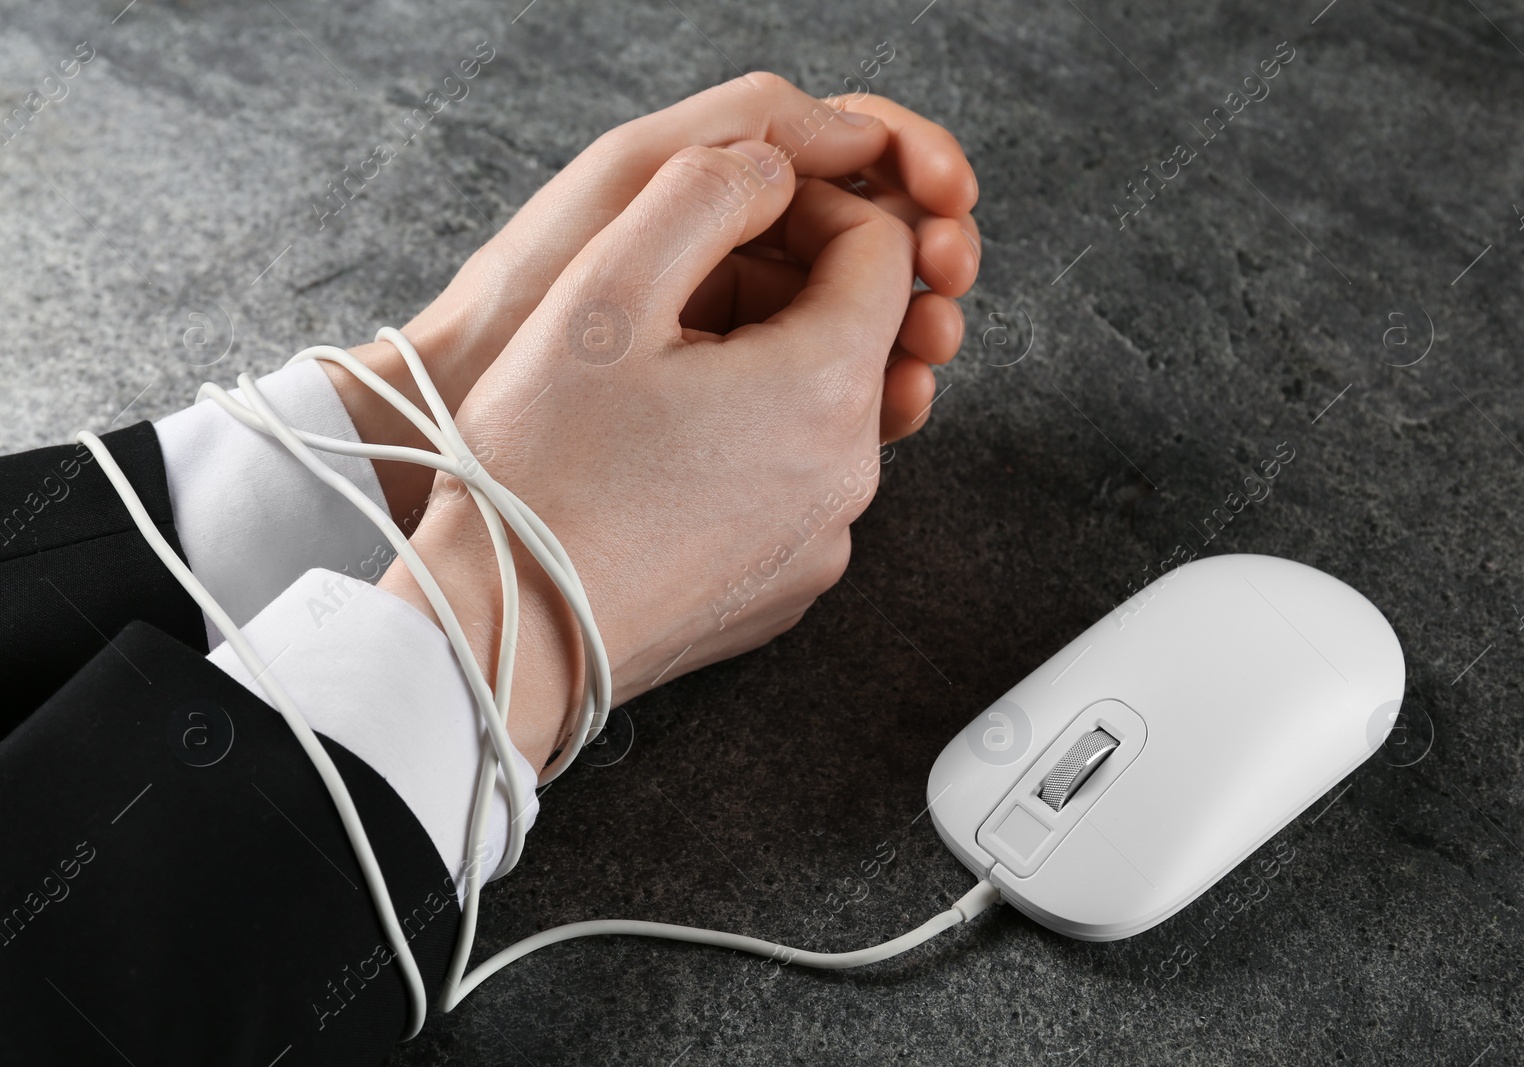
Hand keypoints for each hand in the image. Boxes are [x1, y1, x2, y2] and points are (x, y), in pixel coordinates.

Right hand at [381, 137, 918, 772]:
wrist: (504, 635)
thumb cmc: (539, 473)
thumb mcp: (602, 290)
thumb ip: (702, 193)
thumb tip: (772, 171)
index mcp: (824, 388)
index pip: (883, 251)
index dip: (810, 210)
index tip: (735, 220)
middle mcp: (849, 474)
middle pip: (856, 335)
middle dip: (783, 293)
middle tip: (679, 297)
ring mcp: (822, 542)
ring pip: (822, 412)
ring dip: (761, 373)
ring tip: (659, 381)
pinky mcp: (785, 587)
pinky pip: (793, 486)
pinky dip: (750, 452)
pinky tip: (664, 459)